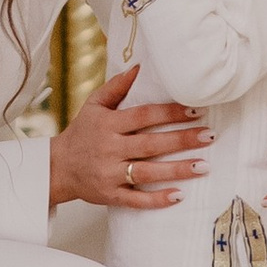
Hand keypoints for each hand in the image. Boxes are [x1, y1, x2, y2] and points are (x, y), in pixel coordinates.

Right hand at [49, 61, 209, 212]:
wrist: (57, 167)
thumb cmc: (81, 133)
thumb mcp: (93, 105)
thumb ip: (116, 87)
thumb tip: (140, 67)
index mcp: (108, 124)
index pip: (144, 116)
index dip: (170, 113)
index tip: (196, 110)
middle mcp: (110, 148)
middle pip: (151, 144)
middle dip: (182, 139)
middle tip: (209, 136)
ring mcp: (110, 173)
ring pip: (147, 172)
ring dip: (177, 170)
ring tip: (203, 166)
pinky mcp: (110, 195)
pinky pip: (136, 199)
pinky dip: (157, 199)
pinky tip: (179, 196)